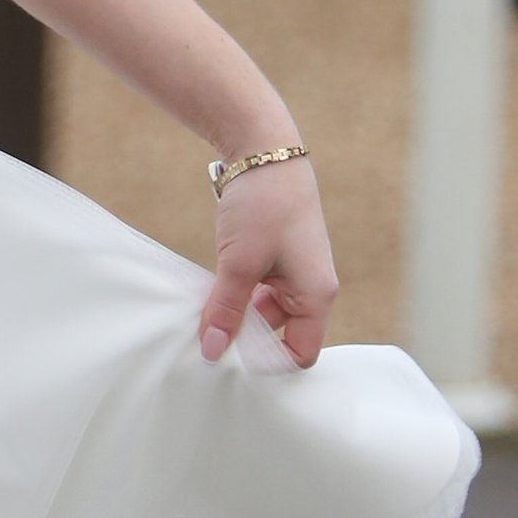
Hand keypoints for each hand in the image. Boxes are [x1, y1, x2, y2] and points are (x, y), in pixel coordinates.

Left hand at [199, 157, 338, 368]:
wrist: (264, 153)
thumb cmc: (263, 207)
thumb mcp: (238, 263)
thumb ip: (226, 310)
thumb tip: (213, 352)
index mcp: (316, 295)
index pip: (301, 353)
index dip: (268, 364)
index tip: (229, 361)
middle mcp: (309, 289)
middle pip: (280, 336)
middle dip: (245, 342)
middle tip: (206, 345)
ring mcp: (291, 275)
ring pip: (262, 315)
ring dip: (234, 318)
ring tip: (201, 321)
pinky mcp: (272, 261)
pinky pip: (254, 294)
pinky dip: (232, 298)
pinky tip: (205, 298)